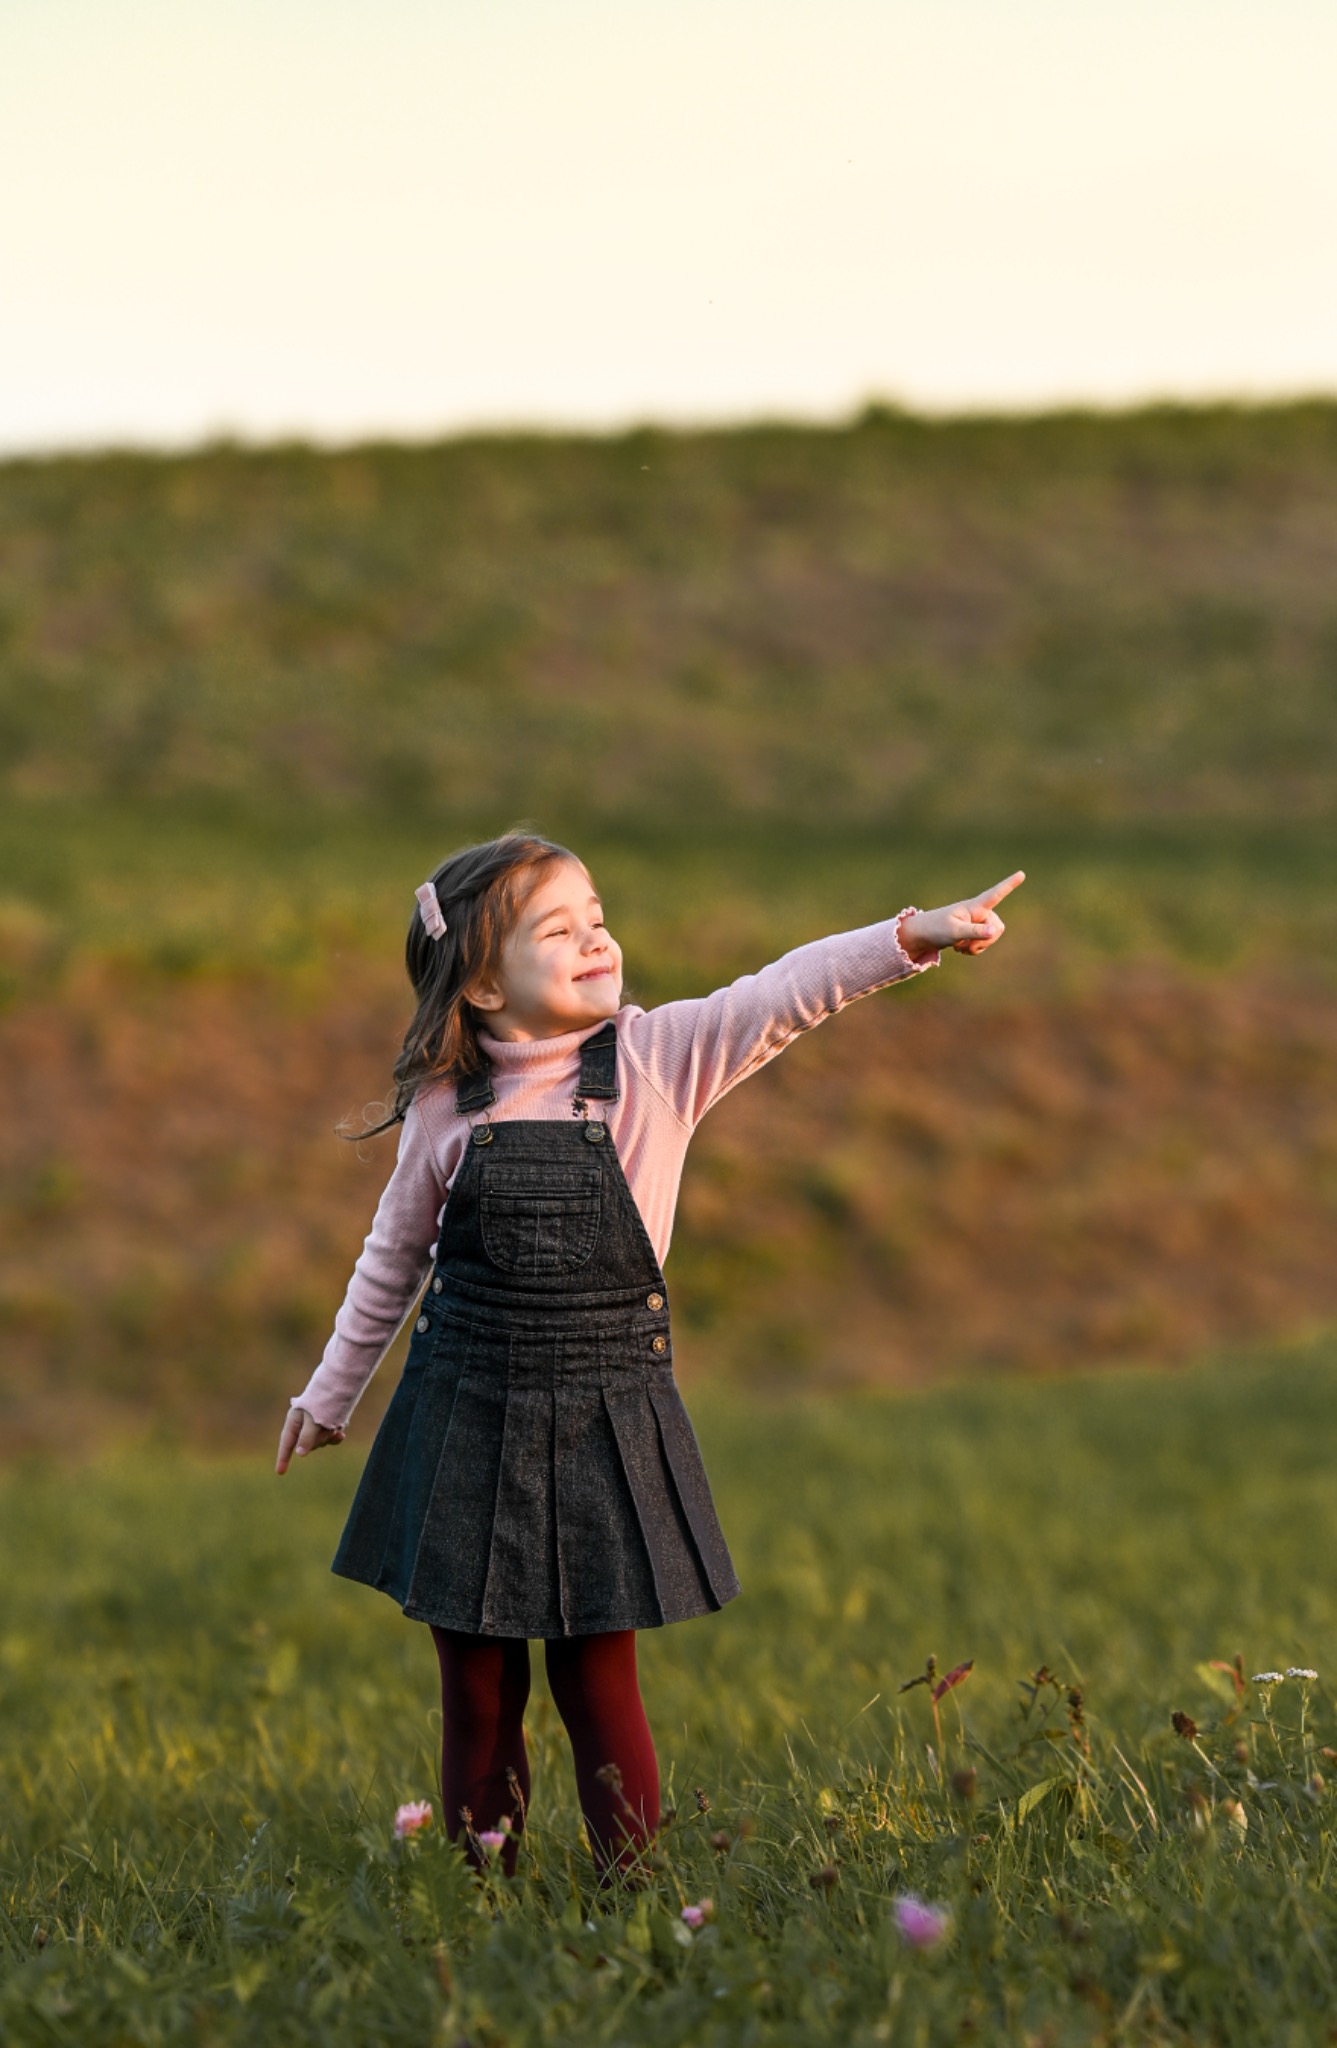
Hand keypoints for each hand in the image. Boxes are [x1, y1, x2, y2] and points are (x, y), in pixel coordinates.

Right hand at [276, 1405, 345, 1474]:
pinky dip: (334, 1437)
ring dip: (327, 1437)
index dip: (283, 1458)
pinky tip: (341, 1435)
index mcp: (294, 1421)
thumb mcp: (313, 1420)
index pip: (287, 1443)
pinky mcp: (325, 1424)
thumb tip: (300, 1454)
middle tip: (327, 1428)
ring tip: (334, 1424)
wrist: (337, 1384)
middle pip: (307, 1445)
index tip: (280, 1472)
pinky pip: (328, 1438)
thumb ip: (306, 1437)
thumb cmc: (322, 1400)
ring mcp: (314, 1425)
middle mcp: (302, 1424)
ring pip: (319, 1442)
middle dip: (318, 1441)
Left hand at [899, 871, 1024, 960]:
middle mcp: (978, 912)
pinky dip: (974, 949)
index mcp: (974, 907)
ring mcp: (977, 922)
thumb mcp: (954, 932)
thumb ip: (975, 931)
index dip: (1009, 885)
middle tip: (965, 945)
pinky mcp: (974, 932)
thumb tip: (995, 930)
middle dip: (985, 941)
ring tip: (959, 946)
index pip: (995, 894)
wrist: (922, 936)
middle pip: (998, 927)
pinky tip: (960, 948)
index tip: (1022, 873)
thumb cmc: (936, 929)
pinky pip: (985, 943)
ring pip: (992, 937)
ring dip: (978, 946)